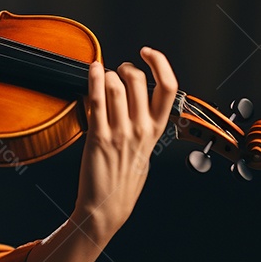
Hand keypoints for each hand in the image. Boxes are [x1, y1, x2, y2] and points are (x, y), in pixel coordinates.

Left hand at [73, 46, 176, 240]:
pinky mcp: (98, 137)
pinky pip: (96, 100)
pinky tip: (91, 70)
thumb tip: (134, 100)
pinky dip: (93, 79)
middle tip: (117, 70)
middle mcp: (141, 130)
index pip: (169, 88)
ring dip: (107, 74)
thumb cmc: (123, 180)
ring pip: (117, 86)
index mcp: (155, 132)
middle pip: (139, 80)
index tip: (149, 53)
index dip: (161, 63)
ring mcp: (120, 133)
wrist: (106, 208)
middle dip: (126, 67)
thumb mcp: (144, 151)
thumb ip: (143, 126)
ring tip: (101, 76)